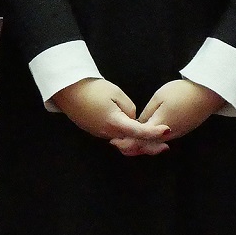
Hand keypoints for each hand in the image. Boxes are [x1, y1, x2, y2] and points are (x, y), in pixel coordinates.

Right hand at [52, 78, 169, 148]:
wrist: (68, 91)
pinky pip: (114, 136)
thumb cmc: (92, 89)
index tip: (168, 131)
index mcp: (114, 122)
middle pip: (132, 142)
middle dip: (149, 145)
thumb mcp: (116, 93)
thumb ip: (128, 108)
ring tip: (153, 139)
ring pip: (123, 140)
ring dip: (137, 141)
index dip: (154, 132)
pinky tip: (133, 132)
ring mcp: (100, 133)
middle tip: (165, 146)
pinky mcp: (96, 130)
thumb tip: (131, 118)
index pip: (139, 131)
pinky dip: (125, 136)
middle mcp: (108, 132)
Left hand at [109, 79, 224, 156]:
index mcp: (160, 125)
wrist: (207, 94)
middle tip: (117, 144)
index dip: (126, 142)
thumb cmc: (182, 92)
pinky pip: (163, 140)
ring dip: (141, 145)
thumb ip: (147, 113)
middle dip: (131, 146)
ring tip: (126, 141)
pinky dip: (151, 141)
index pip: (139, 139)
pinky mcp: (182, 131)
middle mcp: (168, 135)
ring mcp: (177, 134)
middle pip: (146, 146)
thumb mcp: (159, 98)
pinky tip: (145, 136)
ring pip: (155, 144)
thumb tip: (137, 124)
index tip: (114, 140)